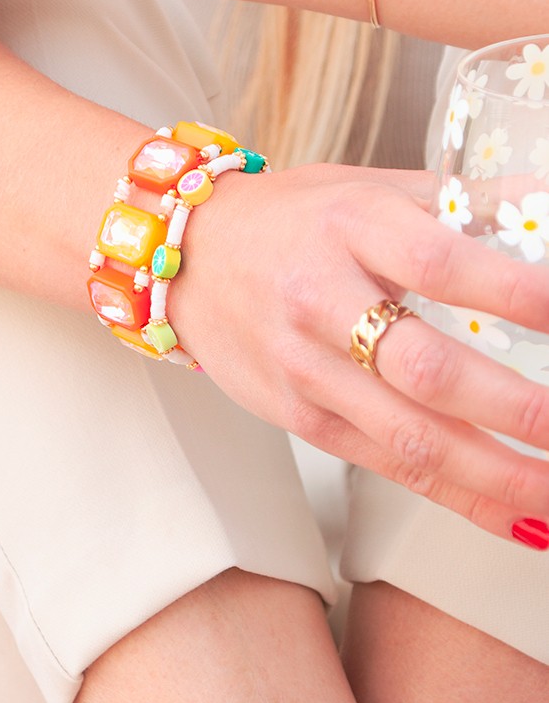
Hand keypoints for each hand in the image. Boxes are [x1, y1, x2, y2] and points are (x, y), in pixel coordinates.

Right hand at [171, 161, 548, 544]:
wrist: (190, 258)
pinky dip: (460, 497)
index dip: (516, 296)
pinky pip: (389, 467)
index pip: (440, 264)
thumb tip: (546, 205)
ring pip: (412, 439)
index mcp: (352, 227)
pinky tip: (515, 515)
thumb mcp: (371, 187)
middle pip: (429, 371)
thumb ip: (463, 200)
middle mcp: (323, 301)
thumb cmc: (290, 219)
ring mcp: (307, 370)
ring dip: (499, 476)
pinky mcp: (302, 419)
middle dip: (519, 411)